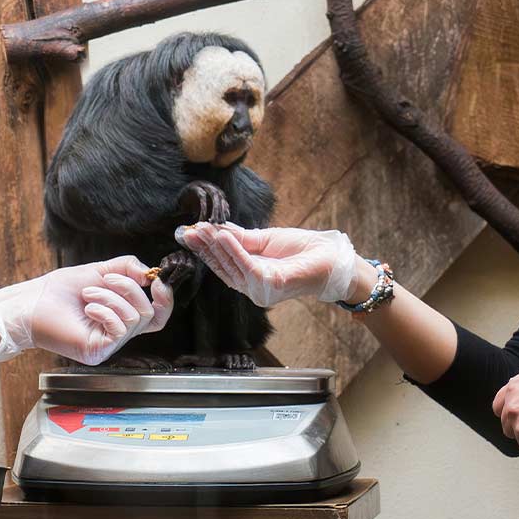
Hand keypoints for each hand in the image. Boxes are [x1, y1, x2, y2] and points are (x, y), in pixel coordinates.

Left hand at [0, 256, 174, 365]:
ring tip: (88, 294)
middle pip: (148, 314)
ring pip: (134, 319)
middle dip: (128, 289)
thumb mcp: (100, 271)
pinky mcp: (98, 351)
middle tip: (104, 280)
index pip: (156, 316)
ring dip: (111, 297)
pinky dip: (106, 311)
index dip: (164, 300)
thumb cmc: (60, 290)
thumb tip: (149, 275)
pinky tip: (88, 308)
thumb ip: (127, 268)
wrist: (33, 302)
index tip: (156, 282)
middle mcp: (118, 333)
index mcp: (120, 316)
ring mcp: (109, 345)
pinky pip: (119, 330)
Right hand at [176, 222, 362, 306]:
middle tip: (187, 230)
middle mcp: (252, 287)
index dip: (205, 247)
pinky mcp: (270, 285)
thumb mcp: (266, 240)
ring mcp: (260, 290)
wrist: (331, 259)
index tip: (188, 231)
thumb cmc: (303, 250)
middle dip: (204, 247)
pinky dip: (233, 250)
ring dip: (215, 246)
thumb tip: (217, 229)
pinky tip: (222, 235)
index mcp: (250, 276)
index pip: (222, 262)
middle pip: (222, 266)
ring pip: (231, 267)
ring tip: (202, 229)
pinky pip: (246, 266)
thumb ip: (242, 239)